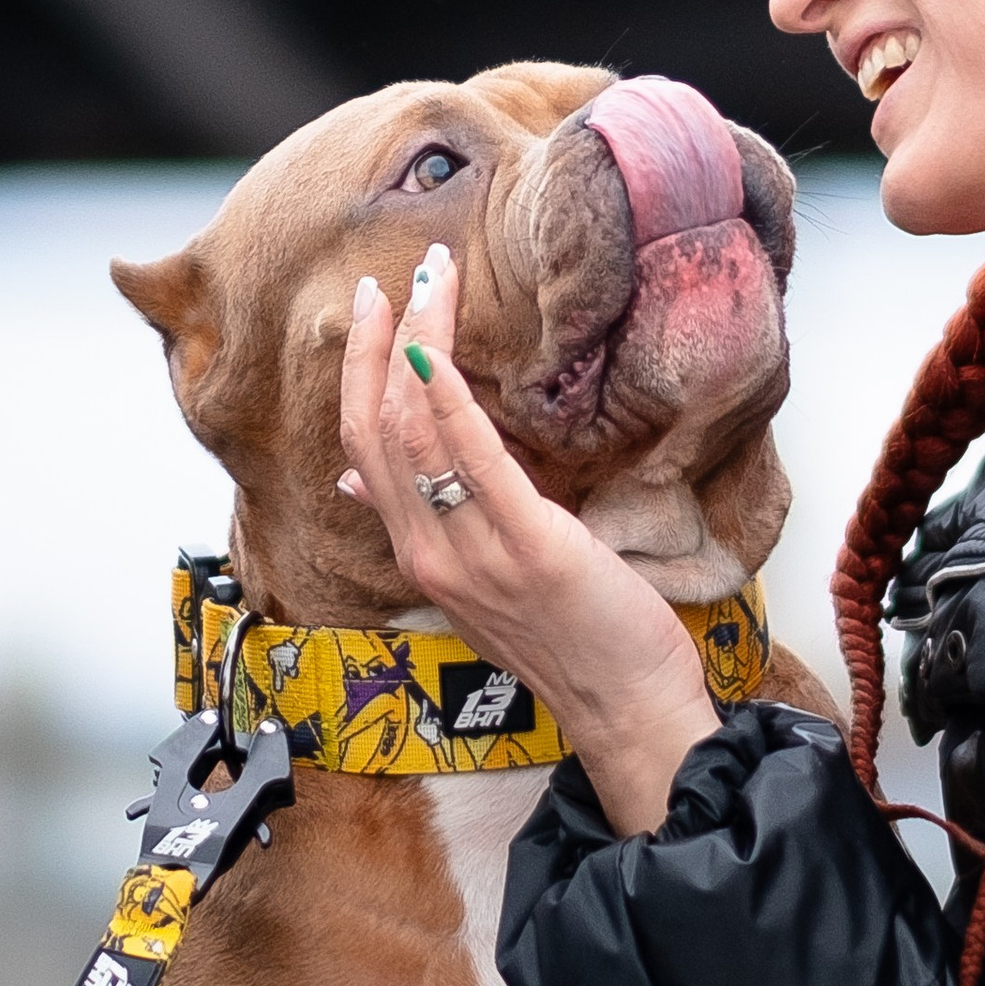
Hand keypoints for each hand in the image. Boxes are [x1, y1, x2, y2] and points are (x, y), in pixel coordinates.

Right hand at [337, 244, 717, 833]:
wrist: (626, 707)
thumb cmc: (571, 639)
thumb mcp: (482, 581)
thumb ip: (428, 527)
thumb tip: (358, 478)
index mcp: (421, 557)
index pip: (363, 449)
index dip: (359, 375)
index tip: (374, 311)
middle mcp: (431, 553)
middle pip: (374, 431)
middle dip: (376, 346)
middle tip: (391, 278)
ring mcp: (473, 553)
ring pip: (414, 434)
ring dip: (417, 345)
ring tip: (430, 282)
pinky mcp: (528, 547)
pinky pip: (475, 462)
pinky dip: (450, 400)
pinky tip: (442, 350)